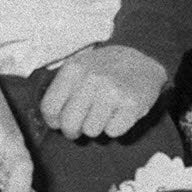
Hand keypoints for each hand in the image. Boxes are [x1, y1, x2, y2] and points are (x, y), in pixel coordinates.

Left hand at [42, 44, 166, 140]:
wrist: (142, 59)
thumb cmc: (105, 69)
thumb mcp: (79, 68)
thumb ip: (62, 90)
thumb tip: (53, 121)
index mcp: (74, 69)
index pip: (49, 108)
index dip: (54, 121)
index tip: (60, 121)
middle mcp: (92, 79)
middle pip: (69, 124)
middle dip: (73, 131)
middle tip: (81, 126)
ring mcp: (113, 91)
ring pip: (91, 131)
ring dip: (97, 127)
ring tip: (105, 112)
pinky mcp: (131, 104)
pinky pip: (113, 132)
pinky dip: (116, 127)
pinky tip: (119, 112)